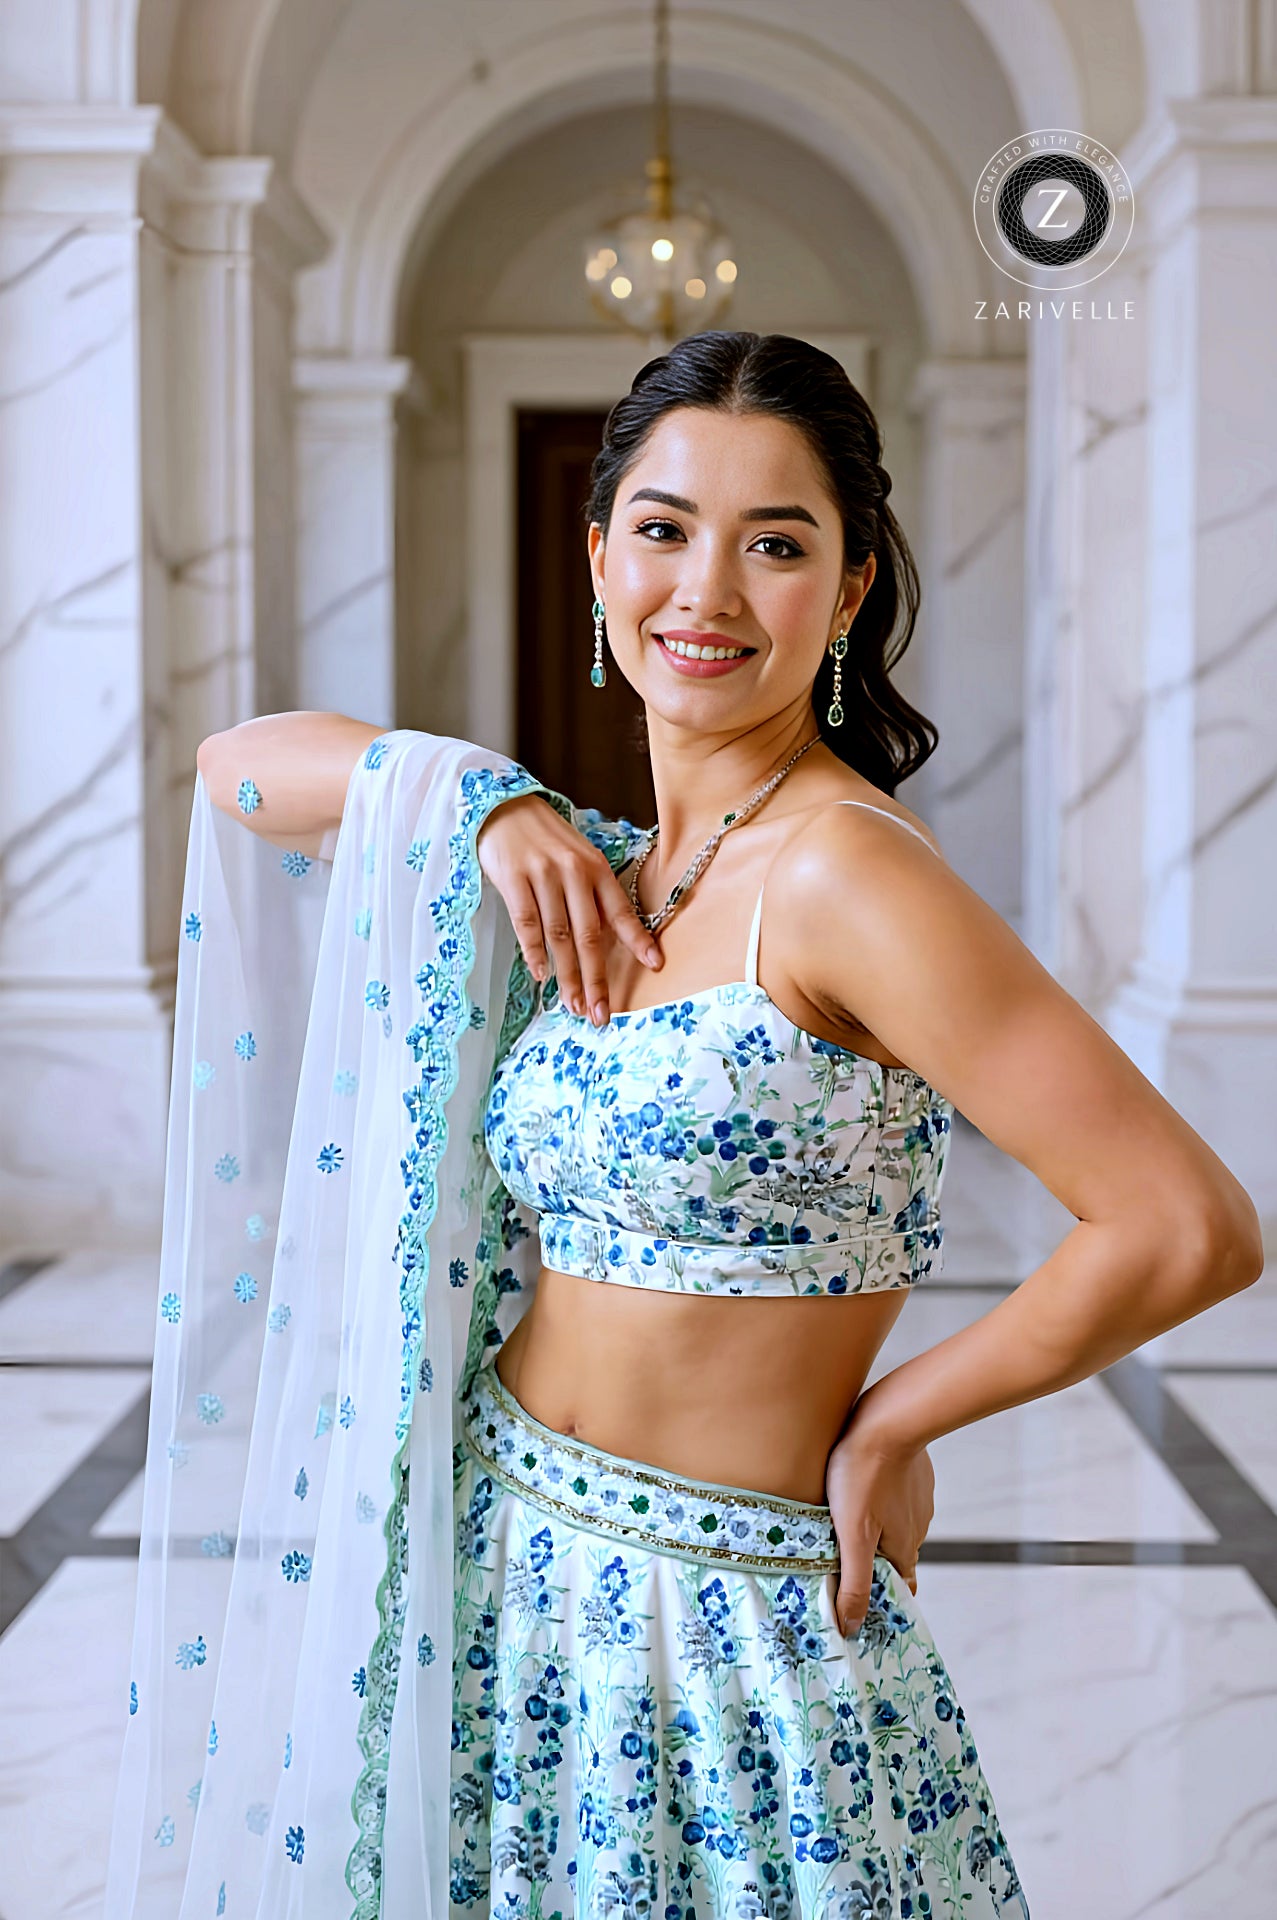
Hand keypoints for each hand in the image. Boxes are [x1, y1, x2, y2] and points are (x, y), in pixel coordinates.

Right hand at [476, 794, 662, 1023]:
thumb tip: (603, 942)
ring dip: (567, 975)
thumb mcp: (577, 857)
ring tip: (573, 1005)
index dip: (638, 940)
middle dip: (597, 979)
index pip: (621, 911)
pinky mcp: (513, 878)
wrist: (502, 806)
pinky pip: (527, 923)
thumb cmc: (545, 839)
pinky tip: (541, 975)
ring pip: (559, 936)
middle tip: (601, 1013)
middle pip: (589, 935)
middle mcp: (574, 872)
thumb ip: (591, 893)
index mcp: (596, 868)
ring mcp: (543, 875)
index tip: (655, 966)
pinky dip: (534, 952)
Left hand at [825, 1404, 934, 1637]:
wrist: (889, 1417)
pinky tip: (854, 1487)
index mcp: (905, 1548)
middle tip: (836, 1556)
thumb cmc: (864, 1474)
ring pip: (892, 1524)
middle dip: (868, 1560)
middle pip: (892, 1556)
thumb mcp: (852, 1534)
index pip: (898, 1588)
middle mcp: (917, 1527)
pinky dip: (876, 1498)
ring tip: (837, 1520)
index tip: (857, 1602)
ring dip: (870, 1526)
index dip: (879, 1597)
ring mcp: (916, 1499)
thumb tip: (850, 1626)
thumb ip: (853, 1581)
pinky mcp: (912, 1474)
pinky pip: (893, 1495)